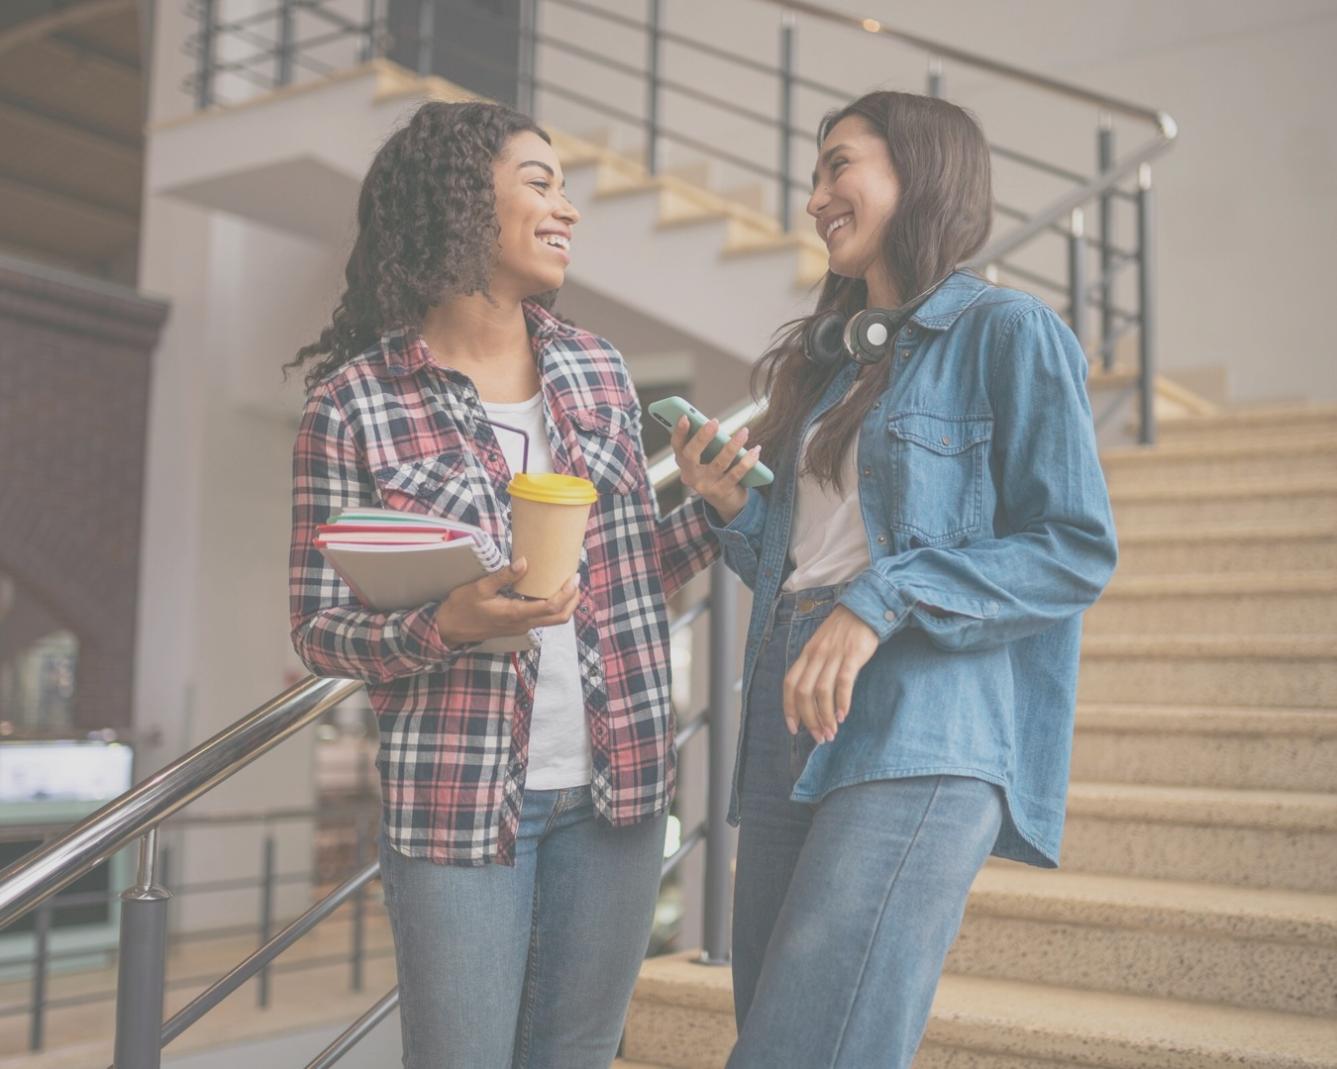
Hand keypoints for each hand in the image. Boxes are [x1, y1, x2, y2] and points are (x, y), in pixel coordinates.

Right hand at [435, 558, 579, 644]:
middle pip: (559, 618)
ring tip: (567, 583)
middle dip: (573, 600)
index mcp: (515, 614)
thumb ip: (504, 576)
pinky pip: (543, 619)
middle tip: (576, 579)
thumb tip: (524, 562)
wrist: (450, 628)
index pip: (551, 607)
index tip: (574, 577)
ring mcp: (521, 626)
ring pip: (553, 620)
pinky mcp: (518, 625)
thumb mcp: (480, 588)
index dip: (567, 593)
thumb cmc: (462, 607)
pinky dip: (553, 607)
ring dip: (565, 604)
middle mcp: (523, 623)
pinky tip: (549, 591)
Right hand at [669, 416, 762, 523]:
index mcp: (683, 462)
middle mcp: (690, 475)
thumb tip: (714, 424)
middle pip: (691, 455)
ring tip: (745, 431)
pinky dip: (748, 461)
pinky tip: (756, 450)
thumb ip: (706, 444)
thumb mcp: (707, 459)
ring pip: (719, 463)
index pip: (677, 445)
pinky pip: (736, 474)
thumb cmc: (716, 471)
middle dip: (702, 437)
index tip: (685, 416)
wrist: (726, 502)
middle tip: (715, 422)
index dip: (679, 431)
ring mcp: (705, 486)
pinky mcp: (721, 492)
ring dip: (733, 445)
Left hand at [783, 606, 877, 743]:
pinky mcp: (851, 656)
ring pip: (821, 691)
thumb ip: (815, 668)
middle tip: (819, 737)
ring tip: (832, 732)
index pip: (790, 684)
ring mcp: (833, 655)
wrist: (863, 609)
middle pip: (804, 692)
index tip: (794, 729)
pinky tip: (843, 715)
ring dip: (825, 716)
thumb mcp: (821, 646)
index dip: (789, 708)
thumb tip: (812, 699)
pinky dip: (842, 701)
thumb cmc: (843, 632)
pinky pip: (843, 682)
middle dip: (809, 719)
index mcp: (806, 654)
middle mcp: (816, 655)